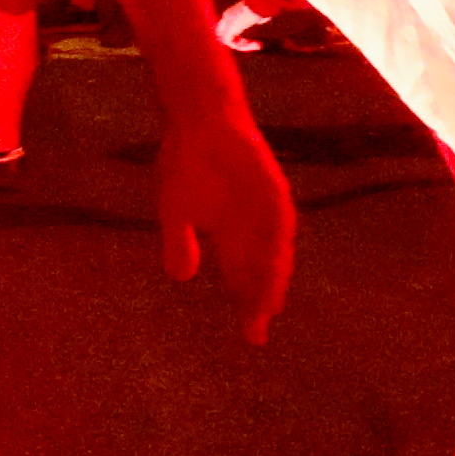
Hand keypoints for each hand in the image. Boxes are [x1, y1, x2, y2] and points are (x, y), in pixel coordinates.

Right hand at [154, 91, 295, 344]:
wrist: (197, 118)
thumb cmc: (185, 162)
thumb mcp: (175, 209)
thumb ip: (180, 243)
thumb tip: (182, 278)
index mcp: (232, 236)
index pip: (244, 279)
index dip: (247, 306)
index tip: (250, 337)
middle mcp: (254, 227)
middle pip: (263, 272)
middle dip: (261, 300)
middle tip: (256, 329)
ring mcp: (265, 207)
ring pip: (275, 251)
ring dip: (272, 277)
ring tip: (267, 304)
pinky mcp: (272, 187)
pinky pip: (279, 220)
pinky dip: (277, 243)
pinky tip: (275, 263)